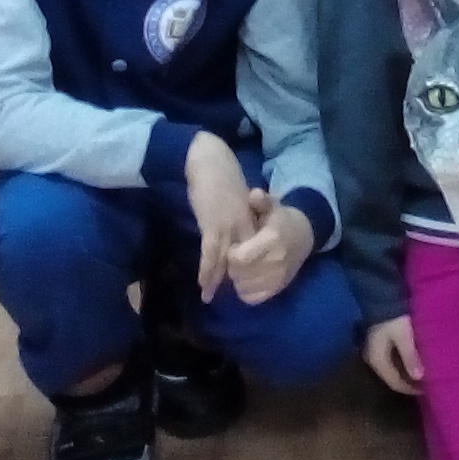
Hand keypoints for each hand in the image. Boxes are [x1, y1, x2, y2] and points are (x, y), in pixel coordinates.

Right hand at [182, 131, 258, 302]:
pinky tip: (203, 285)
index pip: (255, 247)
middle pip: (245, 259)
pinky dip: (206, 271)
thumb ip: (239, 214)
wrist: (209, 161)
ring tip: (211, 298)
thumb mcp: (236, 198)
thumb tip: (234, 230)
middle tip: (232, 298)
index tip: (248, 281)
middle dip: (238, 279)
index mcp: (251, 217)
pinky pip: (210, 254)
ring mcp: (229, 226)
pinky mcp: (212, 225)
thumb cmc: (221, 176)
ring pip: (226, 261)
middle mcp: (244, 225)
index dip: (251, 265)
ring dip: (217, 280)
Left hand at [220, 200, 314, 305]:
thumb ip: (261, 201)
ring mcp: (278, 278)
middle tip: (236, 258)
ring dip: (237, 279)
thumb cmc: (281, 220)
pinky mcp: (278, 289)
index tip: (234, 246)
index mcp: (272, 240)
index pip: (239, 258)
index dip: (231, 254)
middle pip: (238, 274)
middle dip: (232, 267)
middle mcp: (276, 262)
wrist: (304, 236)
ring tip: (242, 267)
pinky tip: (247, 279)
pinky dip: (245, 290)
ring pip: (243, 287)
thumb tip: (254, 194)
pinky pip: (252, 298)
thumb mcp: (272, 206)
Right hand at [364, 316, 424, 394]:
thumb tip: (420, 378)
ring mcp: (374, 349)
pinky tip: (414, 358)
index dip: (412, 389)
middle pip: (393, 377)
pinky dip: (403, 361)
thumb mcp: (404, 335)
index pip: (395, 383)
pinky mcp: (378, 340)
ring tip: (424, 371)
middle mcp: (372, 358)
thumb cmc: (393, 316)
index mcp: (377, 360)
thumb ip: (411, 356)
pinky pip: (392, 357)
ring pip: (392, 367)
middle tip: (429, 382)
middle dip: (410, 381)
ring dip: (407, 370)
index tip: (429, 389)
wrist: (380, 292)